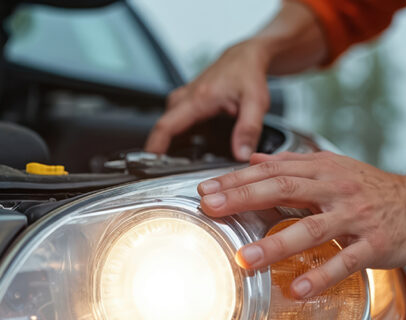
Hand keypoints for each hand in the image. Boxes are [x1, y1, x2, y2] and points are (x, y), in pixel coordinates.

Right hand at [145, 42, 270, 160]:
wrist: (245, 57)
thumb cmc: (248, 74)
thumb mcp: (255, 103)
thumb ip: (248, 129)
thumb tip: (241, 154)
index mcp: (198, 99)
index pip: (166, 126)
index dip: (155, 148)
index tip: (150, 166)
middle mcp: (185, 98)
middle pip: (163, 129)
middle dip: (162, 153)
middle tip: (170, 175)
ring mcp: (183, 99)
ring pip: (169, 127)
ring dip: (172, 146)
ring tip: (184, 167)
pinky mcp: (186, 102)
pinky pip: (175, 123)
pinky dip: (180, 138)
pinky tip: (193, 151)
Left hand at [198, 151, 405, 297]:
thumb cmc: (374, 189)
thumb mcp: (334, 167)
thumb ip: (294, 164)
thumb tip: (255, 159)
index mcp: (323, 170)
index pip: (273, 171)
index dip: (237, 180)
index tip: (206, 191)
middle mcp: (336, 189)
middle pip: (284, 190)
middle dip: (244, 199)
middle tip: (212, 209)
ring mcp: (355, 217)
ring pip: (312, 228)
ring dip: (277, 244)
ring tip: (246, 260)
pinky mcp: (374, 244)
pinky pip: (345, 261)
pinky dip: (321, 275)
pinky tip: (297, 289)